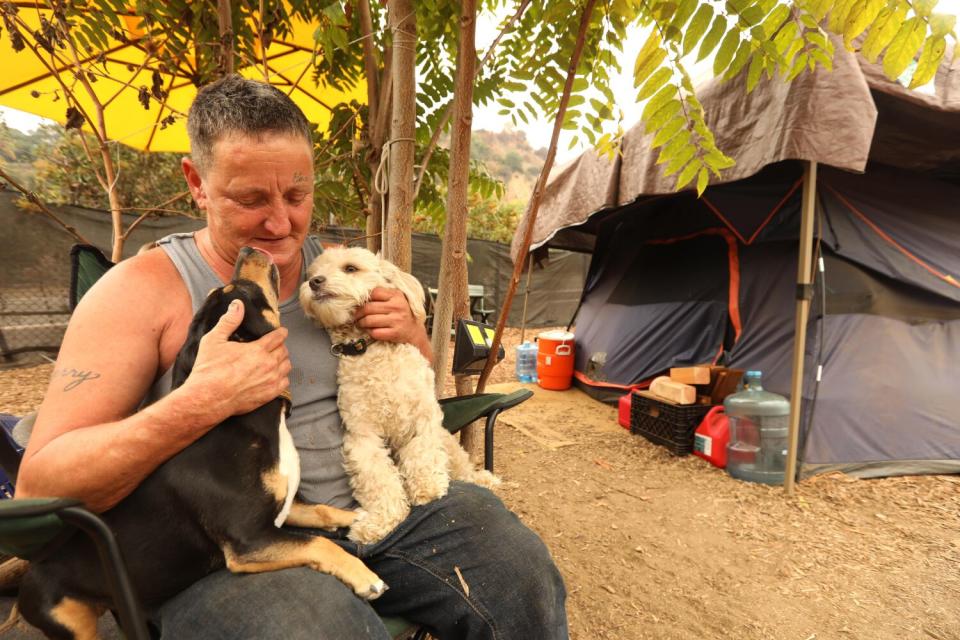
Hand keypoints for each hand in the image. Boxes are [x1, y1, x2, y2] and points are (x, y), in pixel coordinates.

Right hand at [183, 300, 290, 420]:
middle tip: (275, 346)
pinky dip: (282, 378)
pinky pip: (284, 383)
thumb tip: (237, 304)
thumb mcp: (214, 340)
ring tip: (276, 360)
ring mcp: (270, 381)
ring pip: (286, 367)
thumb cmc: (209, 370)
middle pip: (284, 351)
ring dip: (283, 361)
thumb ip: (229, 321)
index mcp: (258, 350)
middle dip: (281, 346)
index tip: (281, 331)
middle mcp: (268, 365)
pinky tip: (275, 376)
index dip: (281, 332)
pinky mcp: (269, 395)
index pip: (278, 337)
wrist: (207, 398)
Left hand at [355, 287, 427, 348]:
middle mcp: (397, 307)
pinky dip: (369, 332)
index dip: (365, 298)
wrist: (414, 331)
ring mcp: (397, 320)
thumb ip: (383, 295)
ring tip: (361, 323)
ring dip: (361, 323)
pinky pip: (375, 332)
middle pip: (368, 308)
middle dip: (358, 313)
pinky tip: (371, 330)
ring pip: (369, 320)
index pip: (374, 293)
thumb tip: (360, 297)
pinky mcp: (395, 333)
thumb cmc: (401, 313)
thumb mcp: (396, 299)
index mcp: (397, 295)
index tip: (360, 303)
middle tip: (356, 316)